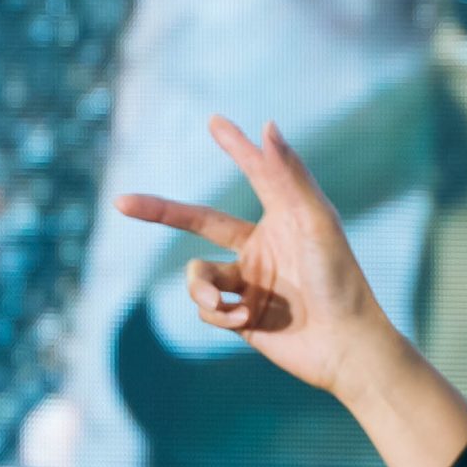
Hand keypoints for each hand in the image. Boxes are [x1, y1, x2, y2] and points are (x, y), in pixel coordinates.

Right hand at [111, 115, 394, 398]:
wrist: (344, 344)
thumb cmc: (338, 278)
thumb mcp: (315, 221)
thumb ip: (288, 174)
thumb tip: (267, 125)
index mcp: (285, 217)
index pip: (254, 173)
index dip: (235, 147)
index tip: (215, 121)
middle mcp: (263, 246)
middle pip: (199, 221)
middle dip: (160, 212)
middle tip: (121, 202)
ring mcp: (251, 281)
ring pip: (198, 276)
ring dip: (202, 290)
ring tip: (229, 306)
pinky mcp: (242, 316)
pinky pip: (207, 309)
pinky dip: (220, 314)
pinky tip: (250, 322)